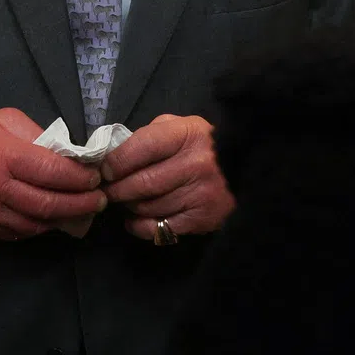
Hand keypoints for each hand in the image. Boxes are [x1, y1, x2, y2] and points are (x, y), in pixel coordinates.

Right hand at [0, 108, 108, 240]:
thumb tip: (68, 153)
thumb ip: (37, 135)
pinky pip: (22, 232)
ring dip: (65, 218)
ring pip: (39, 223)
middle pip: (50, 203)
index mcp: (6, 155)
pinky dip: (42, 226)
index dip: (80, 177)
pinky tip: (54, 217)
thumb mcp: (5, 119)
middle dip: (82, 203)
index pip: (53, 172)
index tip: (96, 176)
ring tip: (84, 209)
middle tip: (100, 199)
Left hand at [102, 114, 234, 240]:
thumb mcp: (183, 126)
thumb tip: (117, 153)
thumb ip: (152, 134)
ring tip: (124, 200)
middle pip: (141, 182)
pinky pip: (160, 228)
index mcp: (187, 135)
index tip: (104, 169)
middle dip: (116, 188)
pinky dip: (141, 226)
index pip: (141, 148)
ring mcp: (200, 194)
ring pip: (148, 207)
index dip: (116, 161)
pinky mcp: (202, 220)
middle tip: (107, 190)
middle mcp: (195, 165)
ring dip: (129, 206)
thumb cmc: (206, 145)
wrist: (249, 171)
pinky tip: (135, 219)